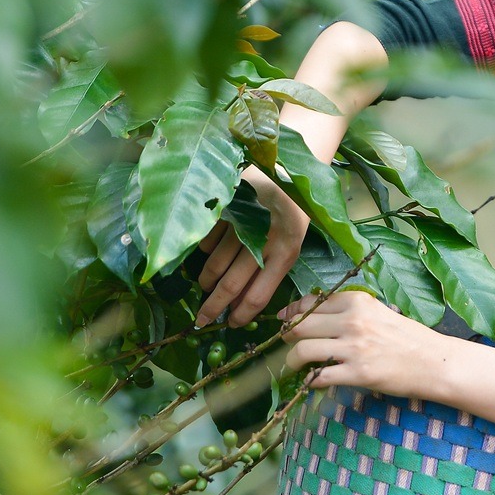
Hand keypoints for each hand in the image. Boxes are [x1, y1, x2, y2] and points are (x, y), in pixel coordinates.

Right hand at [195, 168, 309, 327]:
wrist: (289, 170)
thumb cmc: (293, 214)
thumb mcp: (291, 244)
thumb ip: (269, 273)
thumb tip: (239, 305)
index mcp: (286, 252)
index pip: (258, 295)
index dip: (241, 315)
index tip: (230, 324)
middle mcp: (263, 240)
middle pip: (231, 285)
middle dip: (213, 307)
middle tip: (202, 320)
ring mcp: (242, 224)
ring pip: (215, 264)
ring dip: (207, 281)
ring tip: (206, 287)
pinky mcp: (227, 209)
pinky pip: (208, 240)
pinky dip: (205, 250)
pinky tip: (209, 252)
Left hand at [278, 289, 448, 397]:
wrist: (434, 362)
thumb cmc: (408, 338)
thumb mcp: (379, 313)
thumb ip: (350, 311)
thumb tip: (314, 315)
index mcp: (358, 302)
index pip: (312, 302)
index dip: (292, 312)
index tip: (284, 319)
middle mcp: (353, 321)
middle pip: (300, 325)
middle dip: (286, 335)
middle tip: (284, 343)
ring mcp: (354, 348)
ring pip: (303, 350)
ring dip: (291, 360)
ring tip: (293, 366)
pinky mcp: (357, 373)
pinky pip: (318, 376)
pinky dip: (309, 381)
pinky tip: (311, 382)